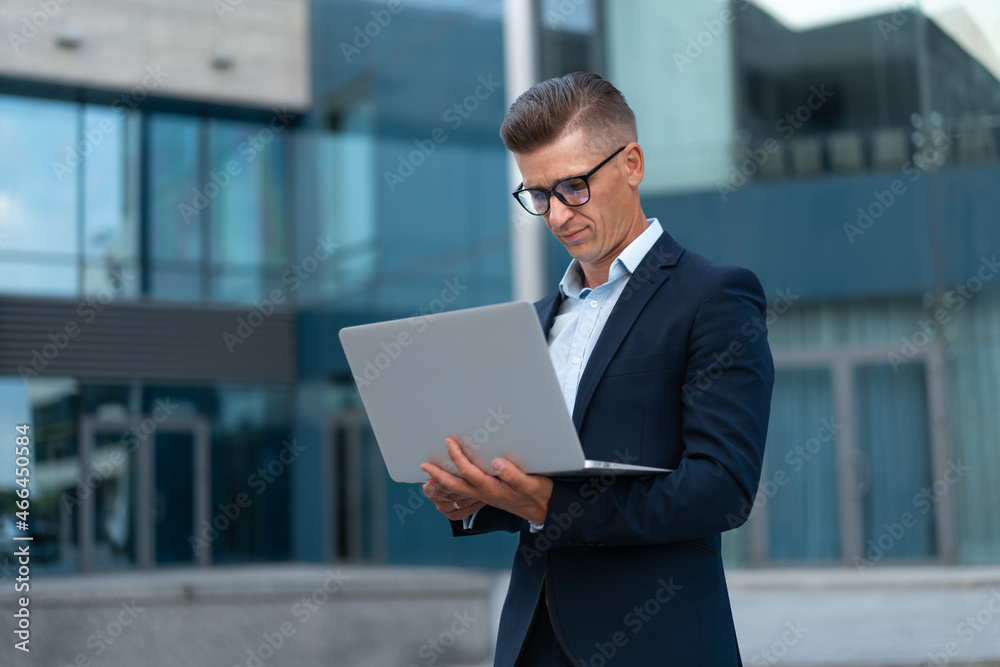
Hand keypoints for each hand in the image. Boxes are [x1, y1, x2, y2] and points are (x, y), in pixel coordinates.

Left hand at [421, 437, 552, 524]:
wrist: (546, 511)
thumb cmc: (539, 496)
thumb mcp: (531, 483)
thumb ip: (514, 474)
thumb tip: (496, 463)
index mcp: (492, 489)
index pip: (468, 472)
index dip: (456, 457)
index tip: (448, 442)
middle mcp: (485, 494)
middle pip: (455, 486)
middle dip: (438, 475)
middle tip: (423, 466)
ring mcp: (486, 496)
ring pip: (458, 491)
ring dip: (442, 483)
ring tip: (429, 476)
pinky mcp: (489, 495)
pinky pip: (465, 492)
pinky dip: (453, 487)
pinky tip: (450, 481)